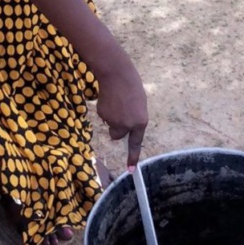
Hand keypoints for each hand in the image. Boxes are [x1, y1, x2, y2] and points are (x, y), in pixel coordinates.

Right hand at [95, 46, 147, 167]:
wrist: (116, 73)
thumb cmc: (131, 85)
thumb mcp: (139, 103)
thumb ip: (134, 118)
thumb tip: (123, 127)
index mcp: (141, 121)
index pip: (136, 143)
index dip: (132, 157)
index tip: (130, 170)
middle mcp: (128, 125)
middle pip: (117, 136)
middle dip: (116, 128)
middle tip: (119, 112)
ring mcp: (114, 121)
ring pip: (110, 125)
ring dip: (111, 117)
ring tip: (116, 101)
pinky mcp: (103, 115)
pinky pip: (103, 117)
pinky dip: (105, 109)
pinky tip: (109, 98)